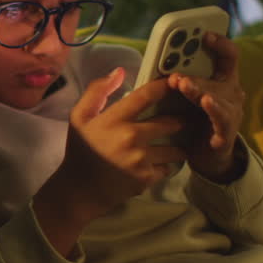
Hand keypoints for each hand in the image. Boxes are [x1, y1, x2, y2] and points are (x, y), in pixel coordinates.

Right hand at [34, 68, 186, 254]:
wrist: (80, 190)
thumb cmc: (80, 150)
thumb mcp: (79, 117)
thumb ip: (97, 91)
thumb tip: (119, 72)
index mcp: (114, 119)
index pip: (146, 96)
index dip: (164, 87)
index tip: (175, 83)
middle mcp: (131, 137)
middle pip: (170, 122)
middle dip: (179, 120)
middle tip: (184, 119)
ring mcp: (141, 160)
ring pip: (175, 148)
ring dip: (177, 146)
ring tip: (177, 144)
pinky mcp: (147, 178)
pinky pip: (167, 167)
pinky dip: (165, 166)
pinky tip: (158, 164)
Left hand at [167, 32, 245, 181]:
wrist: (208, 156)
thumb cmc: (195, 121)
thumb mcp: (189, 96)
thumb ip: (181, 79)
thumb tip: (158, 65)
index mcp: (223, 80)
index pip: (229, 56)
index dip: (220, 43)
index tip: (205, 34)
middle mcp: (231, 94)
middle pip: (219, 75)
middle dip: (196, 71)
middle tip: (176, 71)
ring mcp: (231, 113)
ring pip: (217, 96)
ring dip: (199, 89)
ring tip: (184, 84)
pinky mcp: (226, 132)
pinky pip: (221, 119)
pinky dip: (214, 110)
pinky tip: (206, 102)